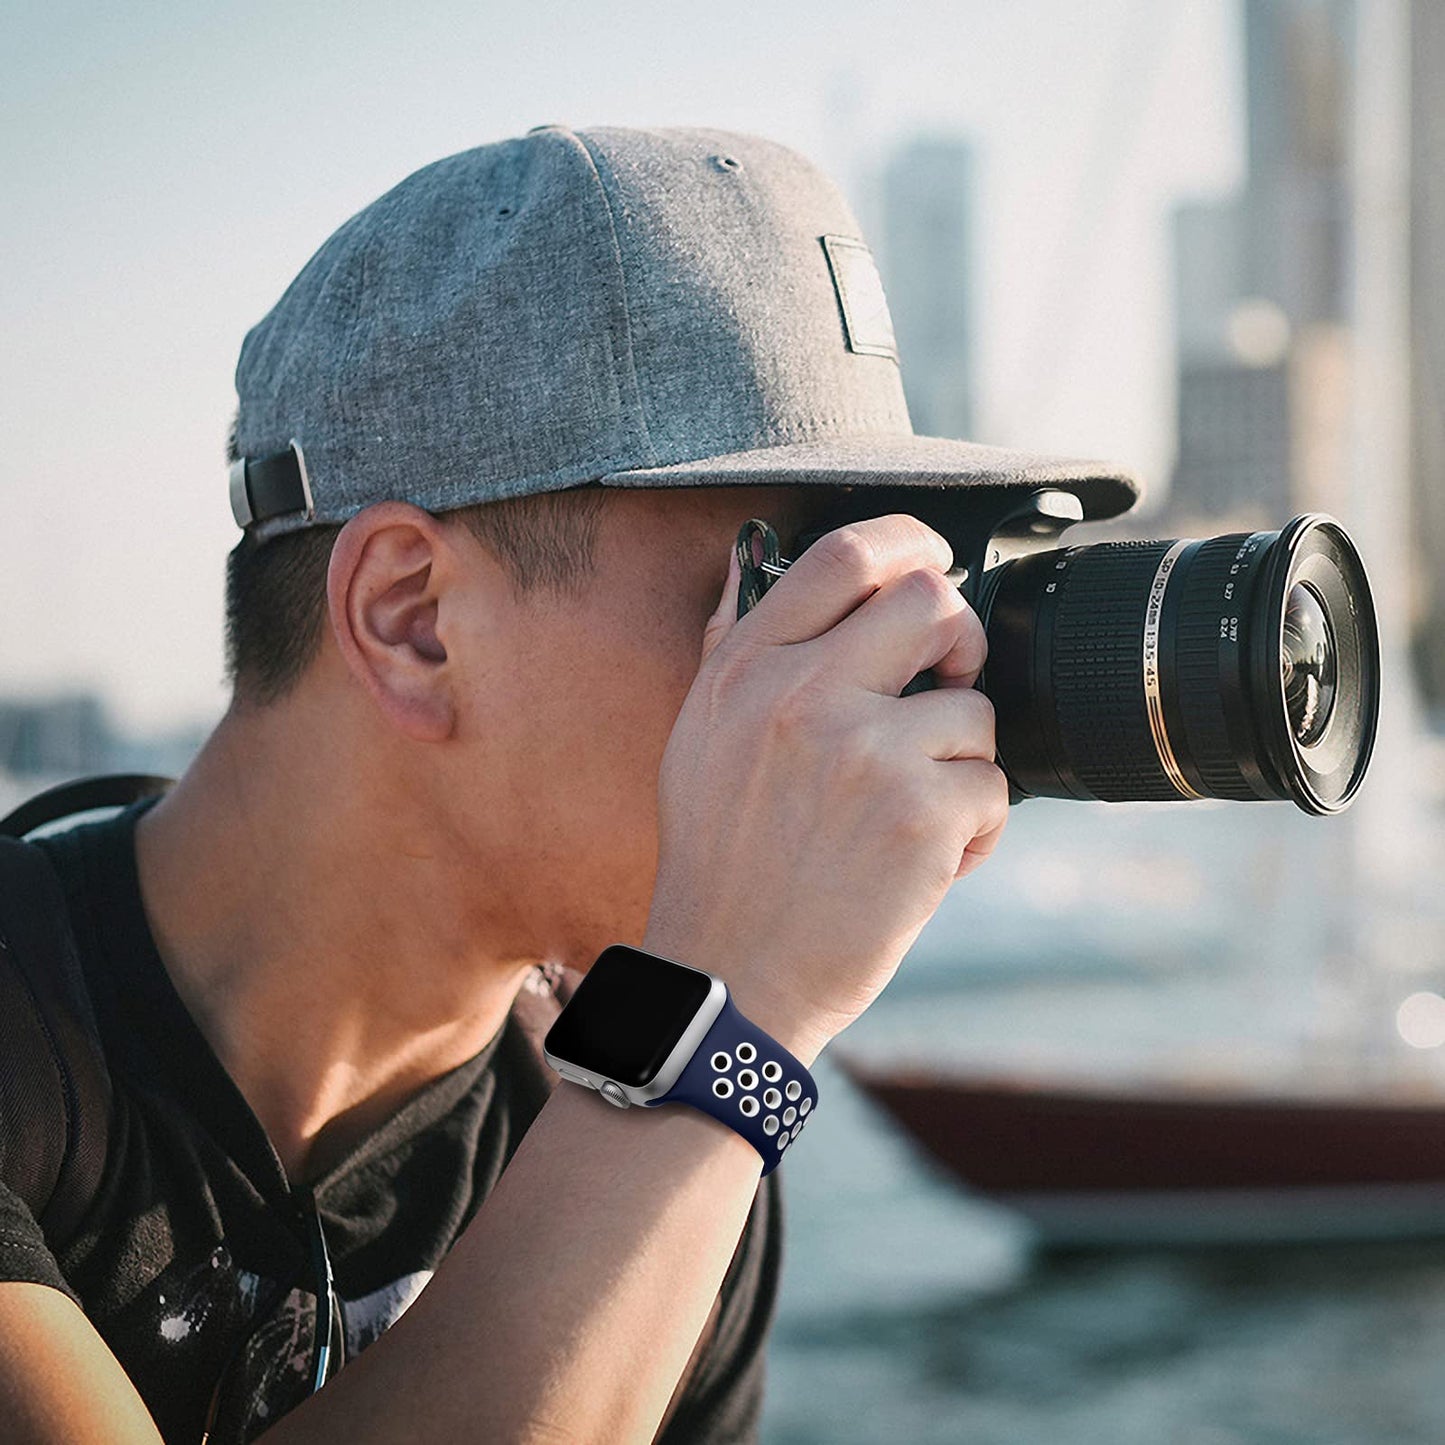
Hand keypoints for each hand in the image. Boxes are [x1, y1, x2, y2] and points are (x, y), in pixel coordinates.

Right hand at [643, 514, 1008, 1064]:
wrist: (733, 976)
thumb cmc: (720, 862)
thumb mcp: (697, 739)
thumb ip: (730, 645)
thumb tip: (746, 559)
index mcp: (747, 670)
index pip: (844, 556)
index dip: (907, 543)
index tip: (932, 563)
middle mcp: (802, 695)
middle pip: (933, 601)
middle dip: (960, 640)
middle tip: (948, 683)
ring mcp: (866, 752)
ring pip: (976, 709)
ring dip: (960, 762)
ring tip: (910, 814)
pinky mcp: (920, 815)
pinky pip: (993, 788)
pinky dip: (973, 831)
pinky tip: (924, 862)